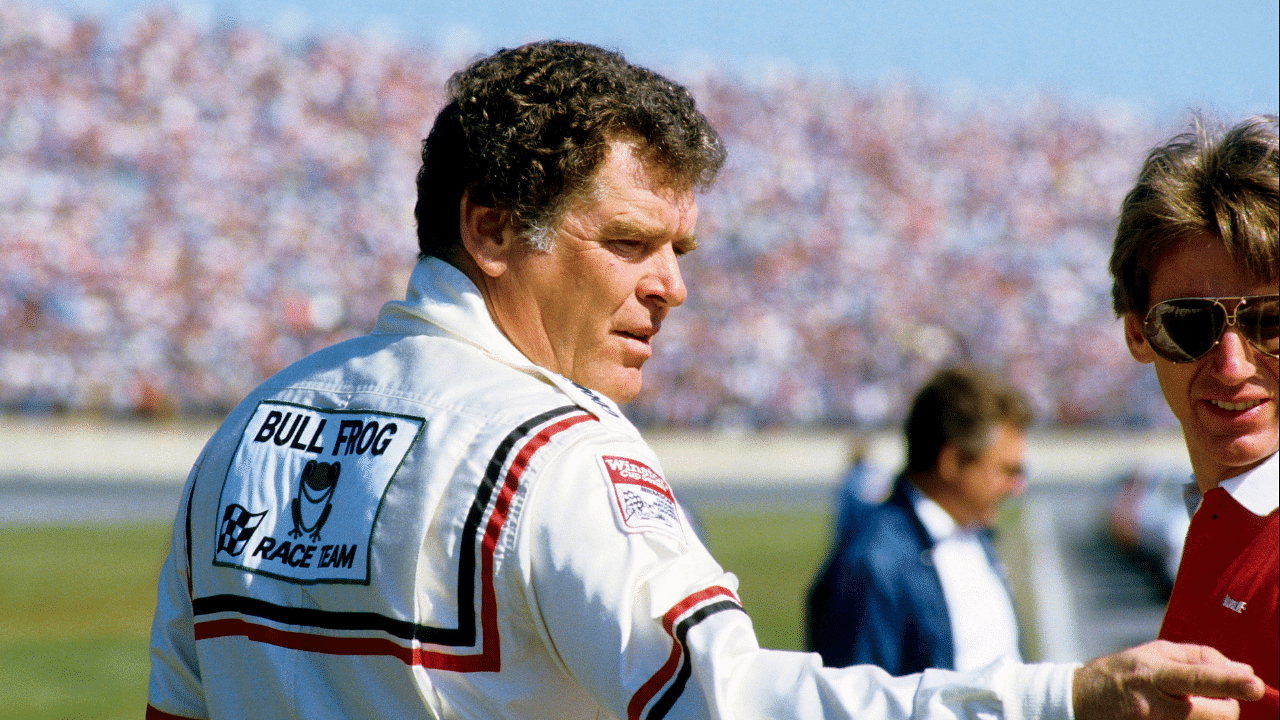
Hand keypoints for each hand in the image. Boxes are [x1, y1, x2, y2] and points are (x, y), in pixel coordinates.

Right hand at [1073, 640, 1263, 719]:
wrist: (1079, 703)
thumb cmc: (1118, 674)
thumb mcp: (1151, 653)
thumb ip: (1196, 656)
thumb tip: (1239, 667)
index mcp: (1152, 676)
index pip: (1197, 678)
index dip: (1228, 681)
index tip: (1253, 683)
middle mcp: (1155, 707)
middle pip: (1218, 714)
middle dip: (1227, 705)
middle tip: (1210, 697)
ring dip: (1211, 717)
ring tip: (1186, 706)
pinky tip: (1177, 715)